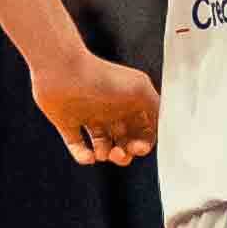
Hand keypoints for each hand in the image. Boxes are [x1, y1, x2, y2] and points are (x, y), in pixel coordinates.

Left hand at [38, 51, 161, 166]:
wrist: (63, 71)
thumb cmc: (102, 77)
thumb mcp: (140, 90)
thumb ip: (156, 108)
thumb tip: (164, 125)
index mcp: (129, 101)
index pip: (143, 129)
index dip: (144, 142)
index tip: (138, 147)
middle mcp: (111, 109)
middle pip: (124, 140)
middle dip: (125, 153)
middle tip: (119, 153)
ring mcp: (89, 116)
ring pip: (103, 146)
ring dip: (106, 156)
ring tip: (102, 153)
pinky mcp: (68, 122)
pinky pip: (78, 147)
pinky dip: (83, 156)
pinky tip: (87, 155)